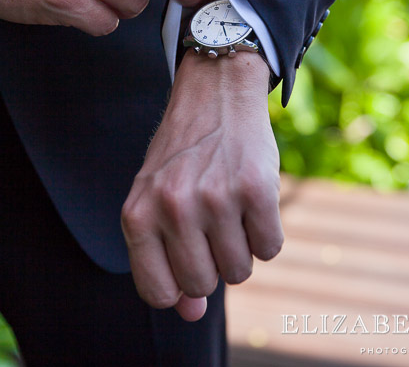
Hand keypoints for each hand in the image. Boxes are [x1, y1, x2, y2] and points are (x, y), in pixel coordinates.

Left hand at [121, 51, 282, 320]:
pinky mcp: (256, 190)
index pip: (158, 292)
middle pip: (203, 283)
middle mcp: (173, 208)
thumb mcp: (157, 203)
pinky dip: (266, 234)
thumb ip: (165, 260)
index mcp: (138, 215)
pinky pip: (270, 249)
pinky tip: (252, 201)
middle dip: (212, 265)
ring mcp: (215, 199)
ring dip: (241, 249)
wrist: (215, 94)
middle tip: (210, 226)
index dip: (178, 288)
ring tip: (230, 210)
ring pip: (239, 271)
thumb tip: (190, 314)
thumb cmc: (182, 158)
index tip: (187, 264)